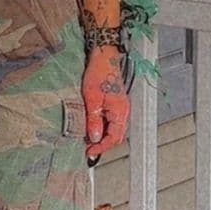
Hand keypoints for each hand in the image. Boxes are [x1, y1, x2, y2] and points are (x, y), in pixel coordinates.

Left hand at [83, 44, 129, 162]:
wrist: (103, 57)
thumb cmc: (99, 73)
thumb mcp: (92, 99)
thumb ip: (94, 120)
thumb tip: (94, 138)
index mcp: (120, 112)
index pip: (114, 138)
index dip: (102, 147)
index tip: (90, 152)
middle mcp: (123, 112)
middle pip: (116, 136)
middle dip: (102, 144)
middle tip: (87, 148)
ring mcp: (120, 108)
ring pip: (113, 130)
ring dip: (102, 136)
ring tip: (87, 138)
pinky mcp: (116, 104)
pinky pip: (111, 122)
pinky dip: (102, 127)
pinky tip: (92, 126)